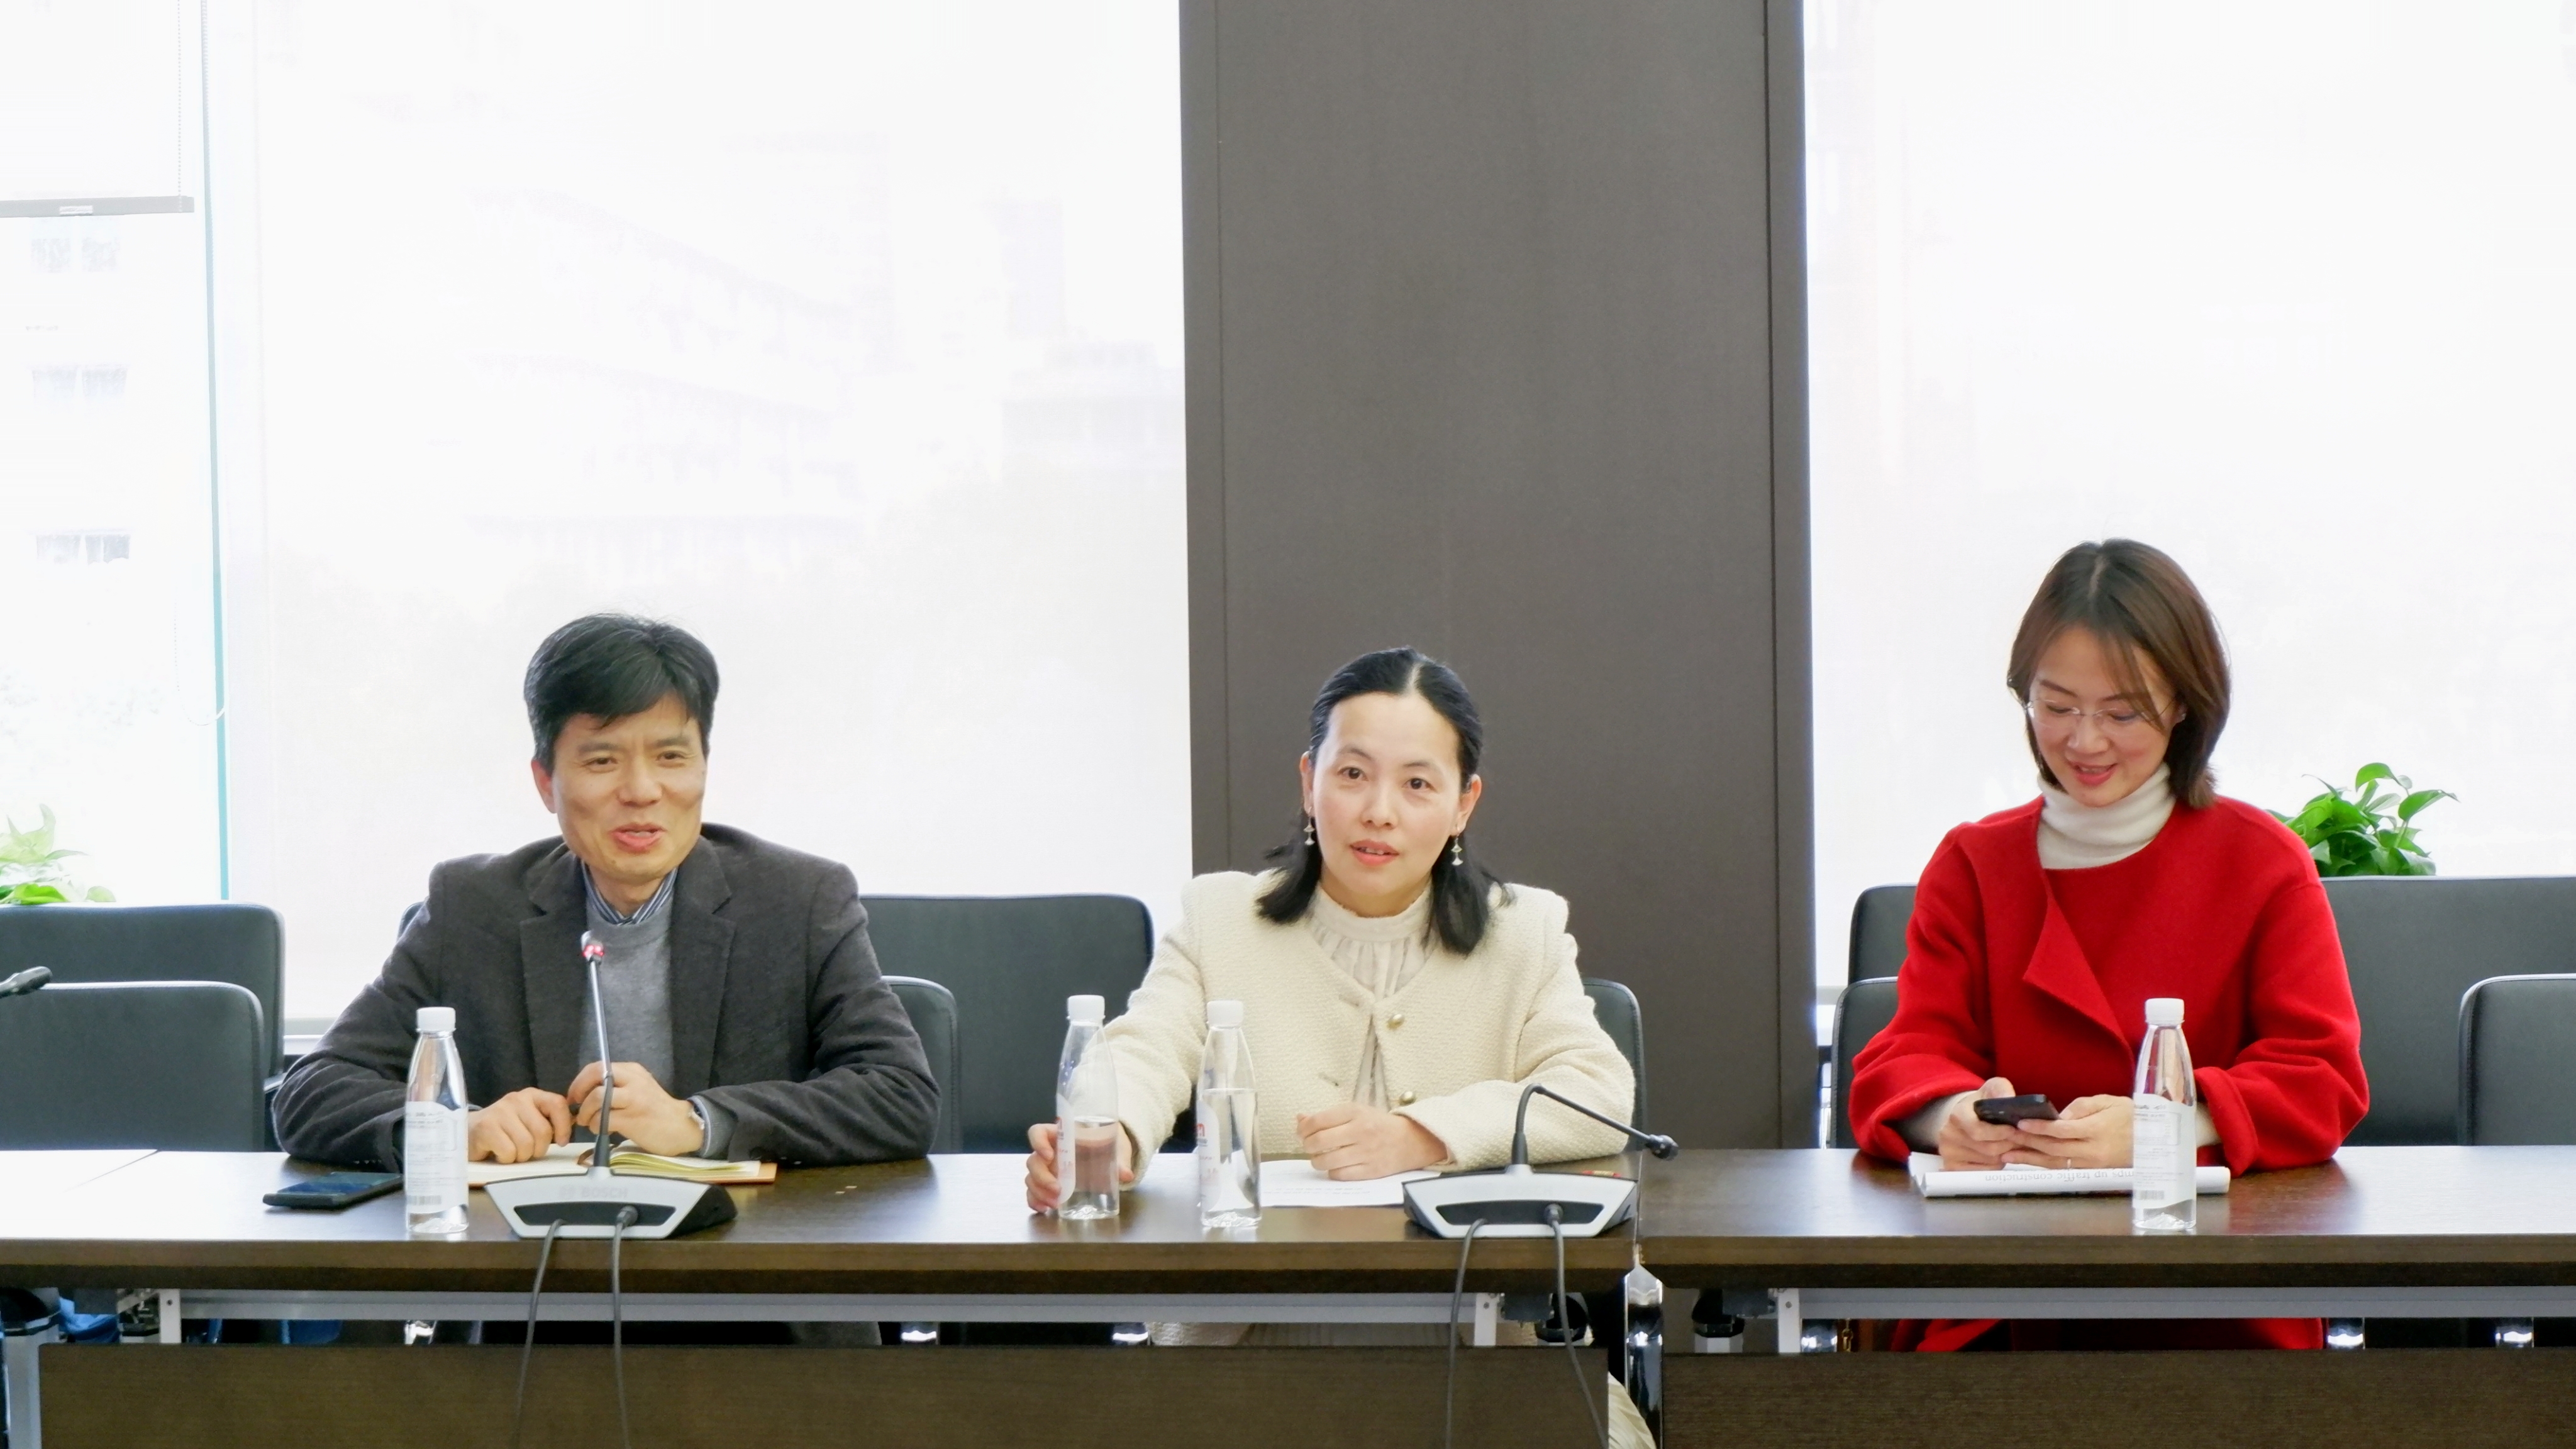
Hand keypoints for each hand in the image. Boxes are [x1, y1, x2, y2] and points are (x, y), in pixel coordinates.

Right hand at [467, 1087, 571, 1162]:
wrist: (469, 1132)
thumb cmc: (504, 1130)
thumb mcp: (529, 1120)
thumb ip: (548, 1122)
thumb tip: (569, 1131)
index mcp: (531, 1096)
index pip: (557, 1104)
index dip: (564, 1126)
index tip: (562, 1142)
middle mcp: (516, 1100)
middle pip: (543, 1131)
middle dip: (538, 1149)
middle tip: (527, 1151)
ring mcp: (499, 1112)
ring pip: (526, 1144)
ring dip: (521, 1156)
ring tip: (511, 1151)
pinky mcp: (486, 1128)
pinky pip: (509, 1152)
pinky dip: (506, 1159)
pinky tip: (498, 1153)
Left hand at [567, 1060, 703, 1156]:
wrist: (682, 1127)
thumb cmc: (656, 1110)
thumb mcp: (638, 1089)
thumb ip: (616, 1087)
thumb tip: (586, 1094)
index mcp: (633, 1071)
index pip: (597, 1067)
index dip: (580, 1082)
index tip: (575, 1096)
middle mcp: (633, 1080)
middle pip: (595, 1077)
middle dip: (580, 1092)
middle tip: (578, 1107)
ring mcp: (634, 1099)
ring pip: (597, 1098)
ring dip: (586, 1114)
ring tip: (590, 1122)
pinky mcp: (633, 1119)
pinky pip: (602, 1120)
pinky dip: (595, 1126)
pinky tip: (604, 1130)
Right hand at [1024, 1121, 1135, 1212]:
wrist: (1109, 1153)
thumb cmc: (1107, 1143)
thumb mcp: (1114, 1148)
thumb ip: (1119, 1160)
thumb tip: (1127, 1174)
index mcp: (1061, 1135)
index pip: (1038, 1132)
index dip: (1038, 1142)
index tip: (1049, 1155)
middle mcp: (1050, 1151)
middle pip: (1033, 1161)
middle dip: (1042, 1177)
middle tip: (1058, 1190)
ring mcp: (1048, 1169)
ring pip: (1031, 1178)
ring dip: (1039, 1192)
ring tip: (1055, 1204)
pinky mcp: (1049, 1184)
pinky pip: (1034, 1192)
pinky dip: (1035, 1201)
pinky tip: (1043, 1209)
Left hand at [1294, 1102, 1448, 1179]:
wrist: (1411, 1141)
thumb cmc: (1378, 1125)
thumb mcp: (1355, 1112)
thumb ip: (1326, 1116)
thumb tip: (1299, 1119)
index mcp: (1354, 1112)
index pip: (1317, 1121)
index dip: (1303, 1129)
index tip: (1302, 1133)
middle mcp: (1360, 1131)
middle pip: (1318, 1142)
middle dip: (1307, 1146)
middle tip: (1309, 1146)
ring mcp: (1365, 1152)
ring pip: (1326, 1161)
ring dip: (1317, 1161)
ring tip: (1321, 1158)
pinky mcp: (1370, 1171)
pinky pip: (1340, 1175)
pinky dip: (1332, 1172)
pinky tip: (1336, 1166)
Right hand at [1934, 1078, 2026, 1170]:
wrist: (1963, 1117)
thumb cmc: (1981, 1104)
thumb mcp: (1993, 1089)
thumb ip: (2002, 1090)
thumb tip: (2009, 1098)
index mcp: (1956, 1115)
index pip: (1978, 1131)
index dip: (2000, 1133)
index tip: (2014, 1128)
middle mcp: (1948, 1135)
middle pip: (1988, 1149)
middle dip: (2009, 1144)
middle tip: (2019, 1139)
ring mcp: (1948, 1152)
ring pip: (1989, 1161)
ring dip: (2005, 1154)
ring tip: (2009, 1144)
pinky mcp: (1952, 1166)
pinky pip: (1984, 1171)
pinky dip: (1996, 1165)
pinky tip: (1998, 1154)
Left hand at [2005, 1094, 2131, 1168]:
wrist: (2153, 1138)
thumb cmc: (2130, 1115)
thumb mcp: (2108, 1101)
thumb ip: (2083, 1106)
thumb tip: (2059, 1117)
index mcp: (2097, 1130)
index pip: (2063, 1131)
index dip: (2040, 1128)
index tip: (2020, 1123)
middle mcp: (2093, 1151)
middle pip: (2055, 1149)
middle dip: (2028, 1143)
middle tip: (2005, 1136)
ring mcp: (2092, 1164)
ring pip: (2056, 1163)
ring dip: (2030, 1159)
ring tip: (2007, 1154)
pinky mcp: (2091, 1171)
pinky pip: (2064, 1169)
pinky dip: (2043, 1166)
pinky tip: (2028, 1161)